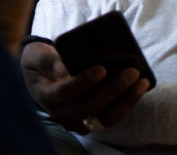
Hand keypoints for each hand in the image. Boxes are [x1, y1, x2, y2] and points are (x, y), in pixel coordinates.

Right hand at [20, 41, 147, 132]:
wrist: (40, 80)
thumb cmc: (39, 63)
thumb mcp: (34, 56)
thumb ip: (46, 61)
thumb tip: (63, 67)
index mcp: (47, 97)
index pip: (66, 93)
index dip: (84, 82)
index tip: (101, 68)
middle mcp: (63, 114)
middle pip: (90, 107)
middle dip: (113, 90)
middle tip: (131, 71)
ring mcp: (79, 121)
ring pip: (105, 118)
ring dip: (126, 100)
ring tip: (141, 80)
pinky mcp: (93, 120)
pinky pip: (112, 116)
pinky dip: (128, 103)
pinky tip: (140, 86)